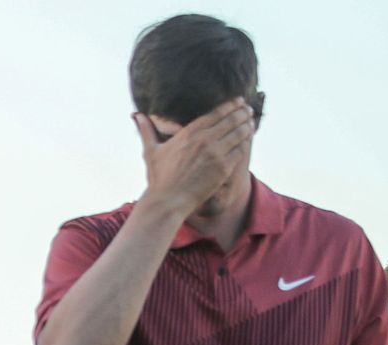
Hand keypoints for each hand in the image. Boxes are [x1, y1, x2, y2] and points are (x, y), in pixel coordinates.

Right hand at [134, 97, 254, 216]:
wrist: (168, 200)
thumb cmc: (159, 178)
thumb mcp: (151, 151)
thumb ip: (146, 130)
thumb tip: (136, 115)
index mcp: (189, 133)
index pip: (215, 114)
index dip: (229, 106)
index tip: (238, 101)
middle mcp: (204, 140)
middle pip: (230, 120)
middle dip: (241, 113)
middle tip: (248, 110)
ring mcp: (216, 153)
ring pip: (238, 133)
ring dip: (247, 125)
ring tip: (251, 121)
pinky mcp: (224, 167)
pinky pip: (240, 150)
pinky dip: (246, 143)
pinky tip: (248, 139)